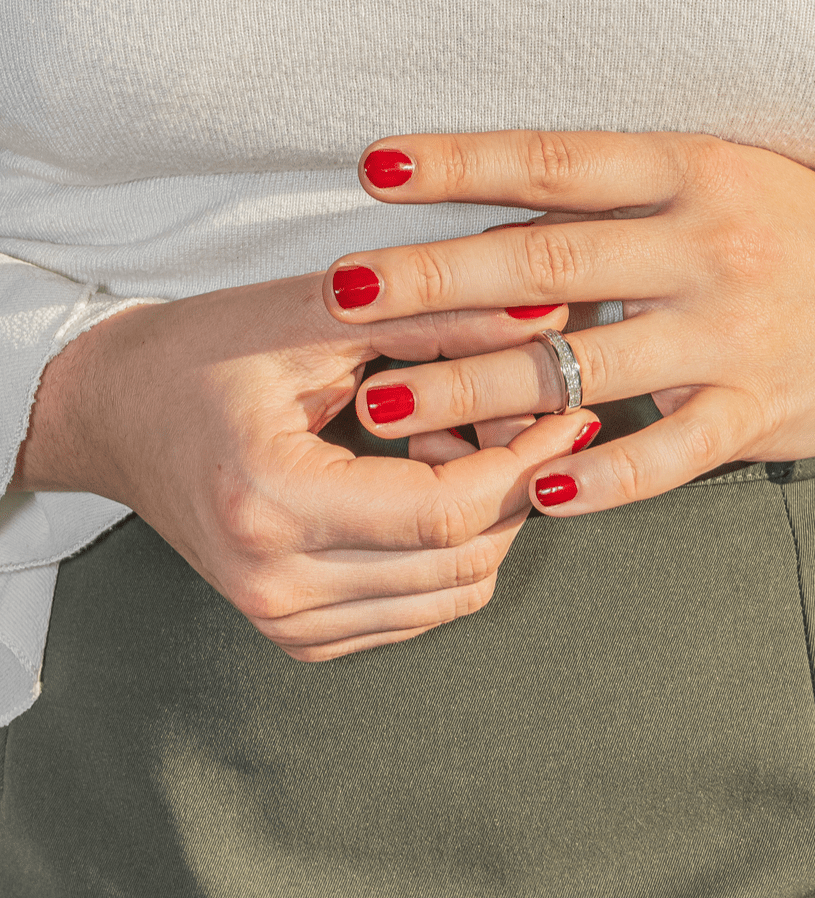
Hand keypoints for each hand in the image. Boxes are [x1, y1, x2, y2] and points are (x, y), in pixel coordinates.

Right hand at [11, 274, 596, 655]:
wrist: (114, 414)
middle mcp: (278, 583)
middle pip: (462, 561)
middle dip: (517, 488)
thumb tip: (547, 320)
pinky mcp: (298, 632)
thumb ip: (434, 317)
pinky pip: (420, 609)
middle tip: (517, 415)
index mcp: (272, 502)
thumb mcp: (312, 316)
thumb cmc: (199, 354)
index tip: (566, 410)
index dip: (525, 461)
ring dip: (487, 520)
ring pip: (453, 594)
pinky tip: (423, 483)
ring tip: (453, 441)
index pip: (446, 511)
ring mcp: (285, 620)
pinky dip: (450, 551)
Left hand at [322, 130, 814, 514]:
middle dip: (435, 280)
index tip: (375, 166)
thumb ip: (625, 203)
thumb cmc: (806, 232)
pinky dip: (599, 477)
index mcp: (692, 174)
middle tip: (344, 293)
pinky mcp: (758, 413)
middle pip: (548, 262)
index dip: (462, 163)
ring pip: (584, 365)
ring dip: (476, 388)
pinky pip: (668, 453)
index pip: (556, 164)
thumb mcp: (725, 184)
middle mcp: (706, 247)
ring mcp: (732, 335)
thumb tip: (503, 219)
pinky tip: (532, 495)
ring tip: (385, 407)